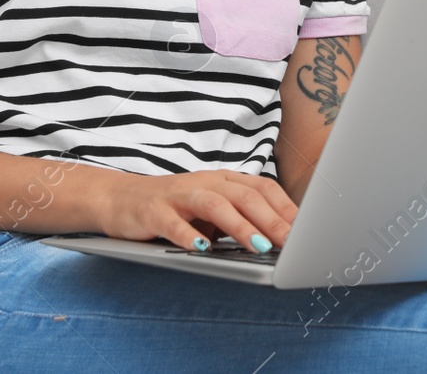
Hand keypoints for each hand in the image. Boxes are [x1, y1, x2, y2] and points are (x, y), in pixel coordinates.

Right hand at [94, 169, 297, 253]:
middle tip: (289, 242)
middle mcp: (204, 182)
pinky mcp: (152, 211)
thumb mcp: (211, 210)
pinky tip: (201, 247)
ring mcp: (178, 195)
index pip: (261, 188)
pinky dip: (187, 234)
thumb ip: (239, 220)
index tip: (305, 230)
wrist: (121, 199)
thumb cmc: (174, 208)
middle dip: (270, 219)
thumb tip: (277, 241)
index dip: (284, 207)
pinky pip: (172, 223)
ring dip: (239, 225)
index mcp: (222, 180)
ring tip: (257, 245)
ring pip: (214, 204)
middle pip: (243, 195)